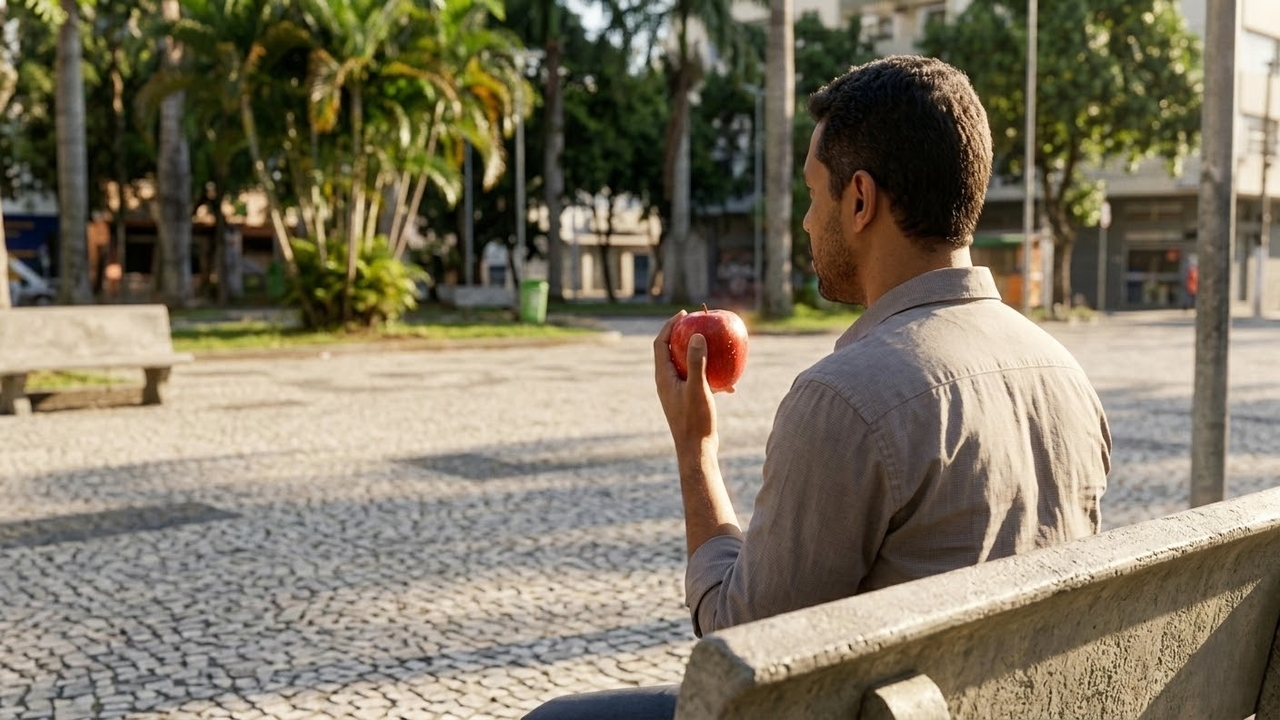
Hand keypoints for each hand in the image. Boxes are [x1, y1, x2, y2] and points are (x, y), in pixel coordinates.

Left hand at [654, 311, 718, 456]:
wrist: (696, 451)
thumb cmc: (695, 421)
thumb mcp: (698, 389)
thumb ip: (696, 362)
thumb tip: (697, 336)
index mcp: (663, 377)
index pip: (660, 343)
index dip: (669, 326)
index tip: (684, 314)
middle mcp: (667, 382)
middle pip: (671, 351)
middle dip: (684, 336)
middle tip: (699, 324)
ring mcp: (677, 392)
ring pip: (687, 366)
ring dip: (699, 355)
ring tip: (714, 346)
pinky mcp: (688, 401)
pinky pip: (698, 381)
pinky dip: (711, 377)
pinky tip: (730, 384)